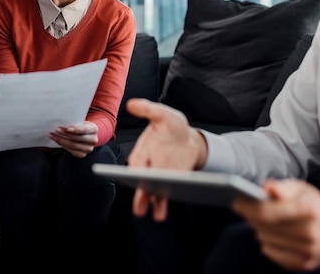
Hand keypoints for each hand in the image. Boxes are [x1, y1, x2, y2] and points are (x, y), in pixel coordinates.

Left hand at [49, 121, 97, 157]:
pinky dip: (62, 145)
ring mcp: (88, 149)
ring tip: (52, 135)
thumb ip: (74, 122)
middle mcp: (93, 140)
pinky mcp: (82, 154)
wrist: (86, 135)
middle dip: (65, 134)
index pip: (85, 129)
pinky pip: (71, 150)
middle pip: (78, 138)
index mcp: (94, 129)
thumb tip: (62, 122)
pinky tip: (57, 140)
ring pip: (72, 145)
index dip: (76, 129)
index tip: (68, 128)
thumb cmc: (81, 126)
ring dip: (61, 140)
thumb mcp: (80, 122)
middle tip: (56, 130)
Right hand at [126, 98, 207, 220]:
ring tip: (154, 214)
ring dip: (152, 202)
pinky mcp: (169, 183)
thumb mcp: (163, 114)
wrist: (187, 138)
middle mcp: (148, 165)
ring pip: (151, 191)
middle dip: (142, 191)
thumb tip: (132, 104)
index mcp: (142, 150)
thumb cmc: (172, 126)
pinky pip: (163, 195)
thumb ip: (148, 110)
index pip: (137, 161)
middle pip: (142, 180)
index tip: (134, 175)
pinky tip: (161, 213)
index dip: (136, 168)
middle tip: (141, 202)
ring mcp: (157, 176)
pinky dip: (161, 205)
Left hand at [232, 179, 319, 271]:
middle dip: (251, 216)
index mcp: (307, 210)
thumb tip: (265, 188)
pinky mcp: (302, 265)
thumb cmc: (316, 207)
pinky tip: (278, 235)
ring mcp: (306, 252)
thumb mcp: (303, 189)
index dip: (246, 207)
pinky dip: (268, 243)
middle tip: (251, 209)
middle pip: (262, 227)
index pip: (266, 212)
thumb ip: (282, 187)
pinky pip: (270, 253)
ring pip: (263, 240)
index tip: (236, 202)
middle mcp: (308, 233)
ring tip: (270, 222)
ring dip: (260, 230)